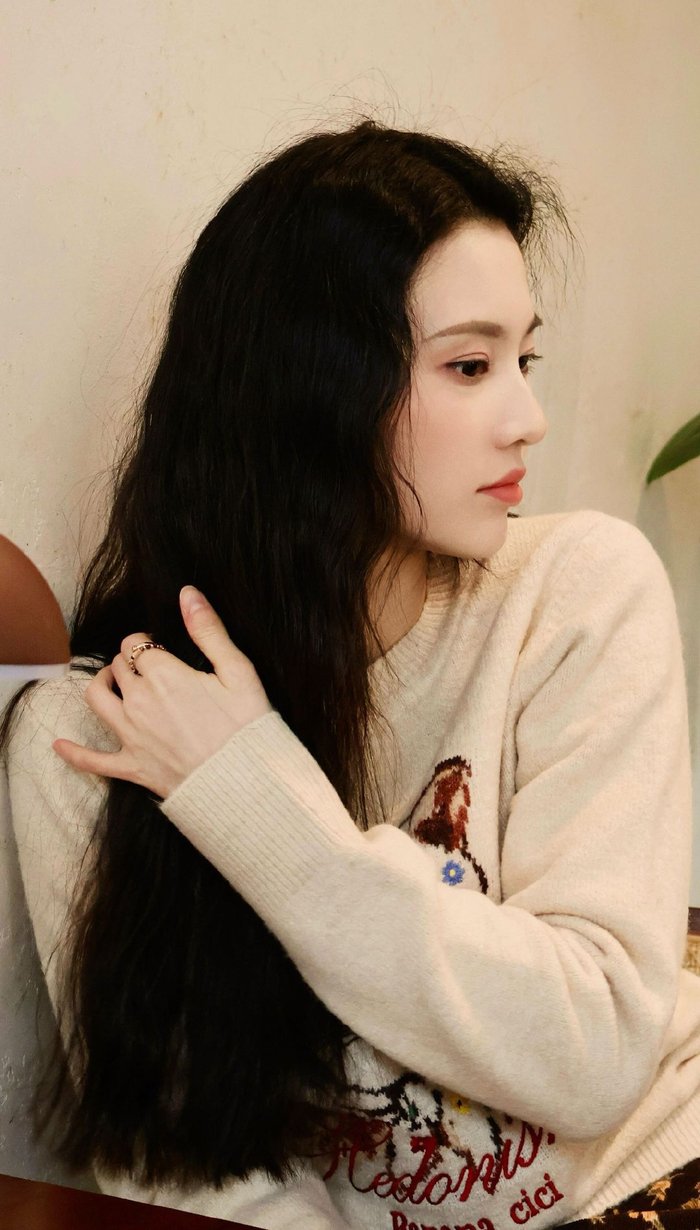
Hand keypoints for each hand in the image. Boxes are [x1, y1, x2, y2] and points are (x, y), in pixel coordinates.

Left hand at [52, 586, 273, 799]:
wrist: (245, 781)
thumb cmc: (246, 726)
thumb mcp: (237, 671)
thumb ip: (208, 630)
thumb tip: (187, 593)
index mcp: (163, 675)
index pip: (135, 643)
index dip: (148, 641)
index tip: (163, 648)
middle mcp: (139, 702)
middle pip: (118, 666)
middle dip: (130, 661)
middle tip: (151, 666)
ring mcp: (132, 735)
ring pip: (97, 698)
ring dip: (101, 684)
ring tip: (112, 682)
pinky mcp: (132, 766)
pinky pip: (92, 760)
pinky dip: (74, 752)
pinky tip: (60, 745)